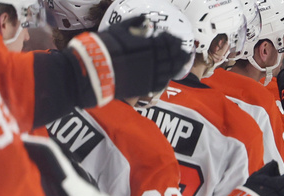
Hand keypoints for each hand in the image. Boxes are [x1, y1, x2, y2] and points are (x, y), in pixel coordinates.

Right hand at [69, 15, 190, 105]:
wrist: (97, 68)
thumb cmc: (107, 46)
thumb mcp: (121, 28)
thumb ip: (135, 23)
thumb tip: (145, 19)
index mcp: (150, 44)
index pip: (168, 41)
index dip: (173, 40)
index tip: (175, 38)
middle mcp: (155, 60)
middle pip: (173, 56)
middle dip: (180, 52)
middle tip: (185, 51)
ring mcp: (152, 74)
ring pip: (171, 70)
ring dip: (178, 65)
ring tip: (182, 62)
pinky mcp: (146, 87)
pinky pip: (162, 83)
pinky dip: (167, 77)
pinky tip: (169, 74)